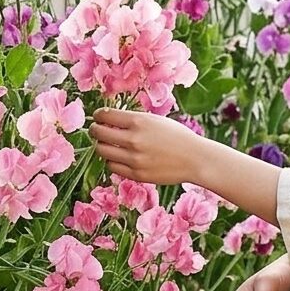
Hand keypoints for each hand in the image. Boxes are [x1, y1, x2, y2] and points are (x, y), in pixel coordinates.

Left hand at [88, 108, 204, 187]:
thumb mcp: (155, 120)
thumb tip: (108, 119)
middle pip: (98, 134)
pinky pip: (112, 166)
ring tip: (109, 144)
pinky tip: (119, 157)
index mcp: (138, 121)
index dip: (98, 116)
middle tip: (97, 130)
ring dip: (102, 146)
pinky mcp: (136, 174)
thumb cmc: (177, 136)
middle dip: (95, 130)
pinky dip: (112, 160)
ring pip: (102, 151)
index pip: (104, 116)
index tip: (98, 117)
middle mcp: (133, 139)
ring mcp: (134, 158)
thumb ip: (132, 120)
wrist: (195, 158)